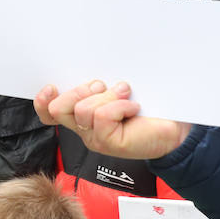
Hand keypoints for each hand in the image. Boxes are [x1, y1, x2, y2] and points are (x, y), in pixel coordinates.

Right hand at [34, 81, 191, 159]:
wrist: (176, 129)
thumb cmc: (149, 109)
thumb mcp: (118, 92)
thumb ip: (99, 88)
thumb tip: (91, 75)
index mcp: (82, 117)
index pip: (48, 113)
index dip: (42, 101)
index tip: (52, 86)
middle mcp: (84, 129)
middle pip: (58, 108)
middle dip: (79, 91)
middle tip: (103, 87)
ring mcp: (95, 138)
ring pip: (82, 110)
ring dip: (108, 96)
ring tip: (126, 96)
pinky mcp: (108, 143)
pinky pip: (102, 116)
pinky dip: (120, 105)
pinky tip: (133, 108)